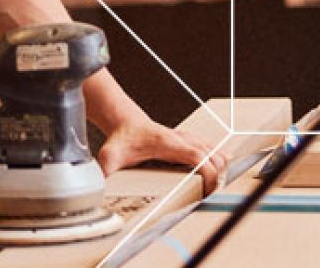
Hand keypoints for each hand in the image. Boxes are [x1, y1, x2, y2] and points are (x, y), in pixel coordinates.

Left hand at [95, 116, 230, 195]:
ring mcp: (189, 139)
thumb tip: (98, 191)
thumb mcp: (110, 157)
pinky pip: (214, 151)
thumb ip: (104, 172)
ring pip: (218, 152)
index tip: (208, 191)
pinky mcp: (191, 141)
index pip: (199, 156)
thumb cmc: (122, 140)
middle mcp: (183, 139)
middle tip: (210, 197)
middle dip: (219, 178)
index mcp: (169, 143)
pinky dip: (219, 163)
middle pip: (215, 156)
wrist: (126, 122)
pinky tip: (217, 176)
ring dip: (221, 171)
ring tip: (213, 190)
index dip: (210, 173)